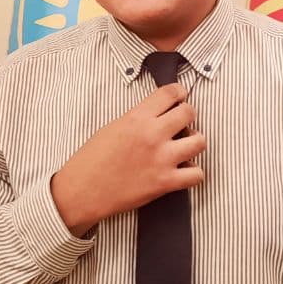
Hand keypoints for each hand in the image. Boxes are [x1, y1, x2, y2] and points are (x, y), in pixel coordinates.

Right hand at [50, 83, 205, 236]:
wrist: (82, 191)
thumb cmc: (91, 160)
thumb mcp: (112, 127)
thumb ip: (138, 119)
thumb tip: (158, 116)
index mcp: (136, 118)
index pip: (170, 93)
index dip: (179, 92)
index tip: (180, 96)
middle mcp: (152, 135)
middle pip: (189, 112)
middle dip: (188, 116)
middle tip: (182, 123)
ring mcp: (161, 159)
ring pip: (200, 142)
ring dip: (195, 143)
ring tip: (185, 147)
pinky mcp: (165, 183)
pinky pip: (197, 174)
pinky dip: (193, 173)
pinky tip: (183, 171)